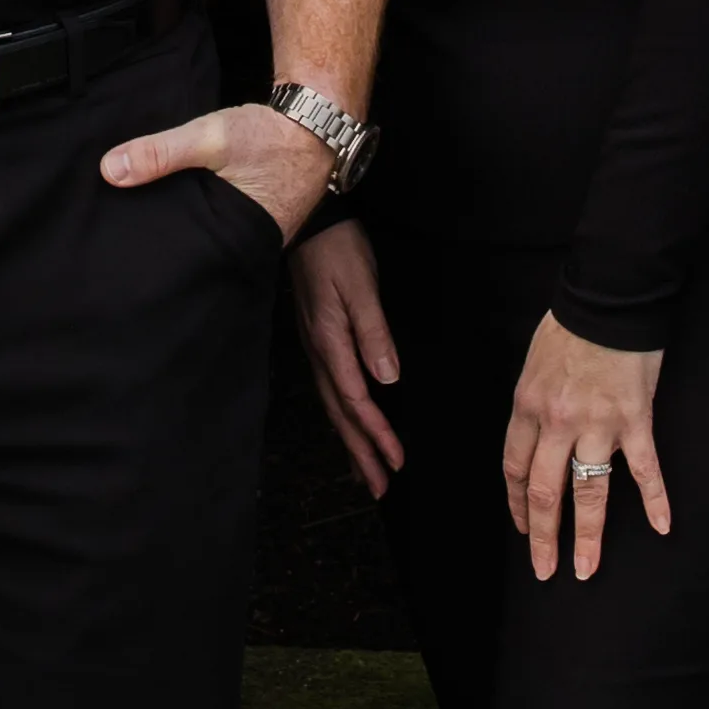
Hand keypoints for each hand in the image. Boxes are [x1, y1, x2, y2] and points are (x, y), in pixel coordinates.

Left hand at [96, 100, 336, 241]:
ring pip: (214, 237)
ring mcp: (261, 232)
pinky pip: (227, 221)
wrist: (317, 119)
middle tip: (133, 239)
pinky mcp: (262, 215)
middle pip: (201, 251)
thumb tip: (110, 171)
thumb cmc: (269, 134)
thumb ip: (160, 153)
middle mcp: (252, 245)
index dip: (162, 256)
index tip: (129, 253)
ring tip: (153, 223)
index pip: (191, 260)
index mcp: (241, 239)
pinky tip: (187, 203)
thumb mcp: (209, 137)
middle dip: (172, 245)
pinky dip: (209, 214)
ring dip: (191, 228)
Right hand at [291, 221, 406, 494]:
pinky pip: (331, 389)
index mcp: (330, 344)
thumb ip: (373, 332)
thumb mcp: (359, 286)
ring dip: (351, 440)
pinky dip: (343, 415)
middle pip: (340, 414)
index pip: (356, 400)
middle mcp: (319, 352)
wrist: (311, 220)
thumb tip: (388, 378)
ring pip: (333, 405)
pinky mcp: (318, 338)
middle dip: (360, 453)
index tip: (397, 461)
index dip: (376, 434)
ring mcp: (316, 347)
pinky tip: (350, 421)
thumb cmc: (337, 251)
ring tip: (366, 472)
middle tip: (380, 488)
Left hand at [504, 314, 669, 582]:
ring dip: (588, 535)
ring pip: (589, 492)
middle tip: (545, 570)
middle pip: (545, 491)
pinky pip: (645, 470)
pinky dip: (655, 501)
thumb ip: (534, 405)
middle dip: (543, 537)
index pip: (515, 468)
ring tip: (586, 569)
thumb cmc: (569, 326)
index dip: (518, 504)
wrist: (608, 298)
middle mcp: (558, 422)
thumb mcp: (534, 365)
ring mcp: (598, 424)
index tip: (523, 529)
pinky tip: (661, 528)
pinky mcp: (635, 420)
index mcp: (528, 406)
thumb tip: (535, 440)